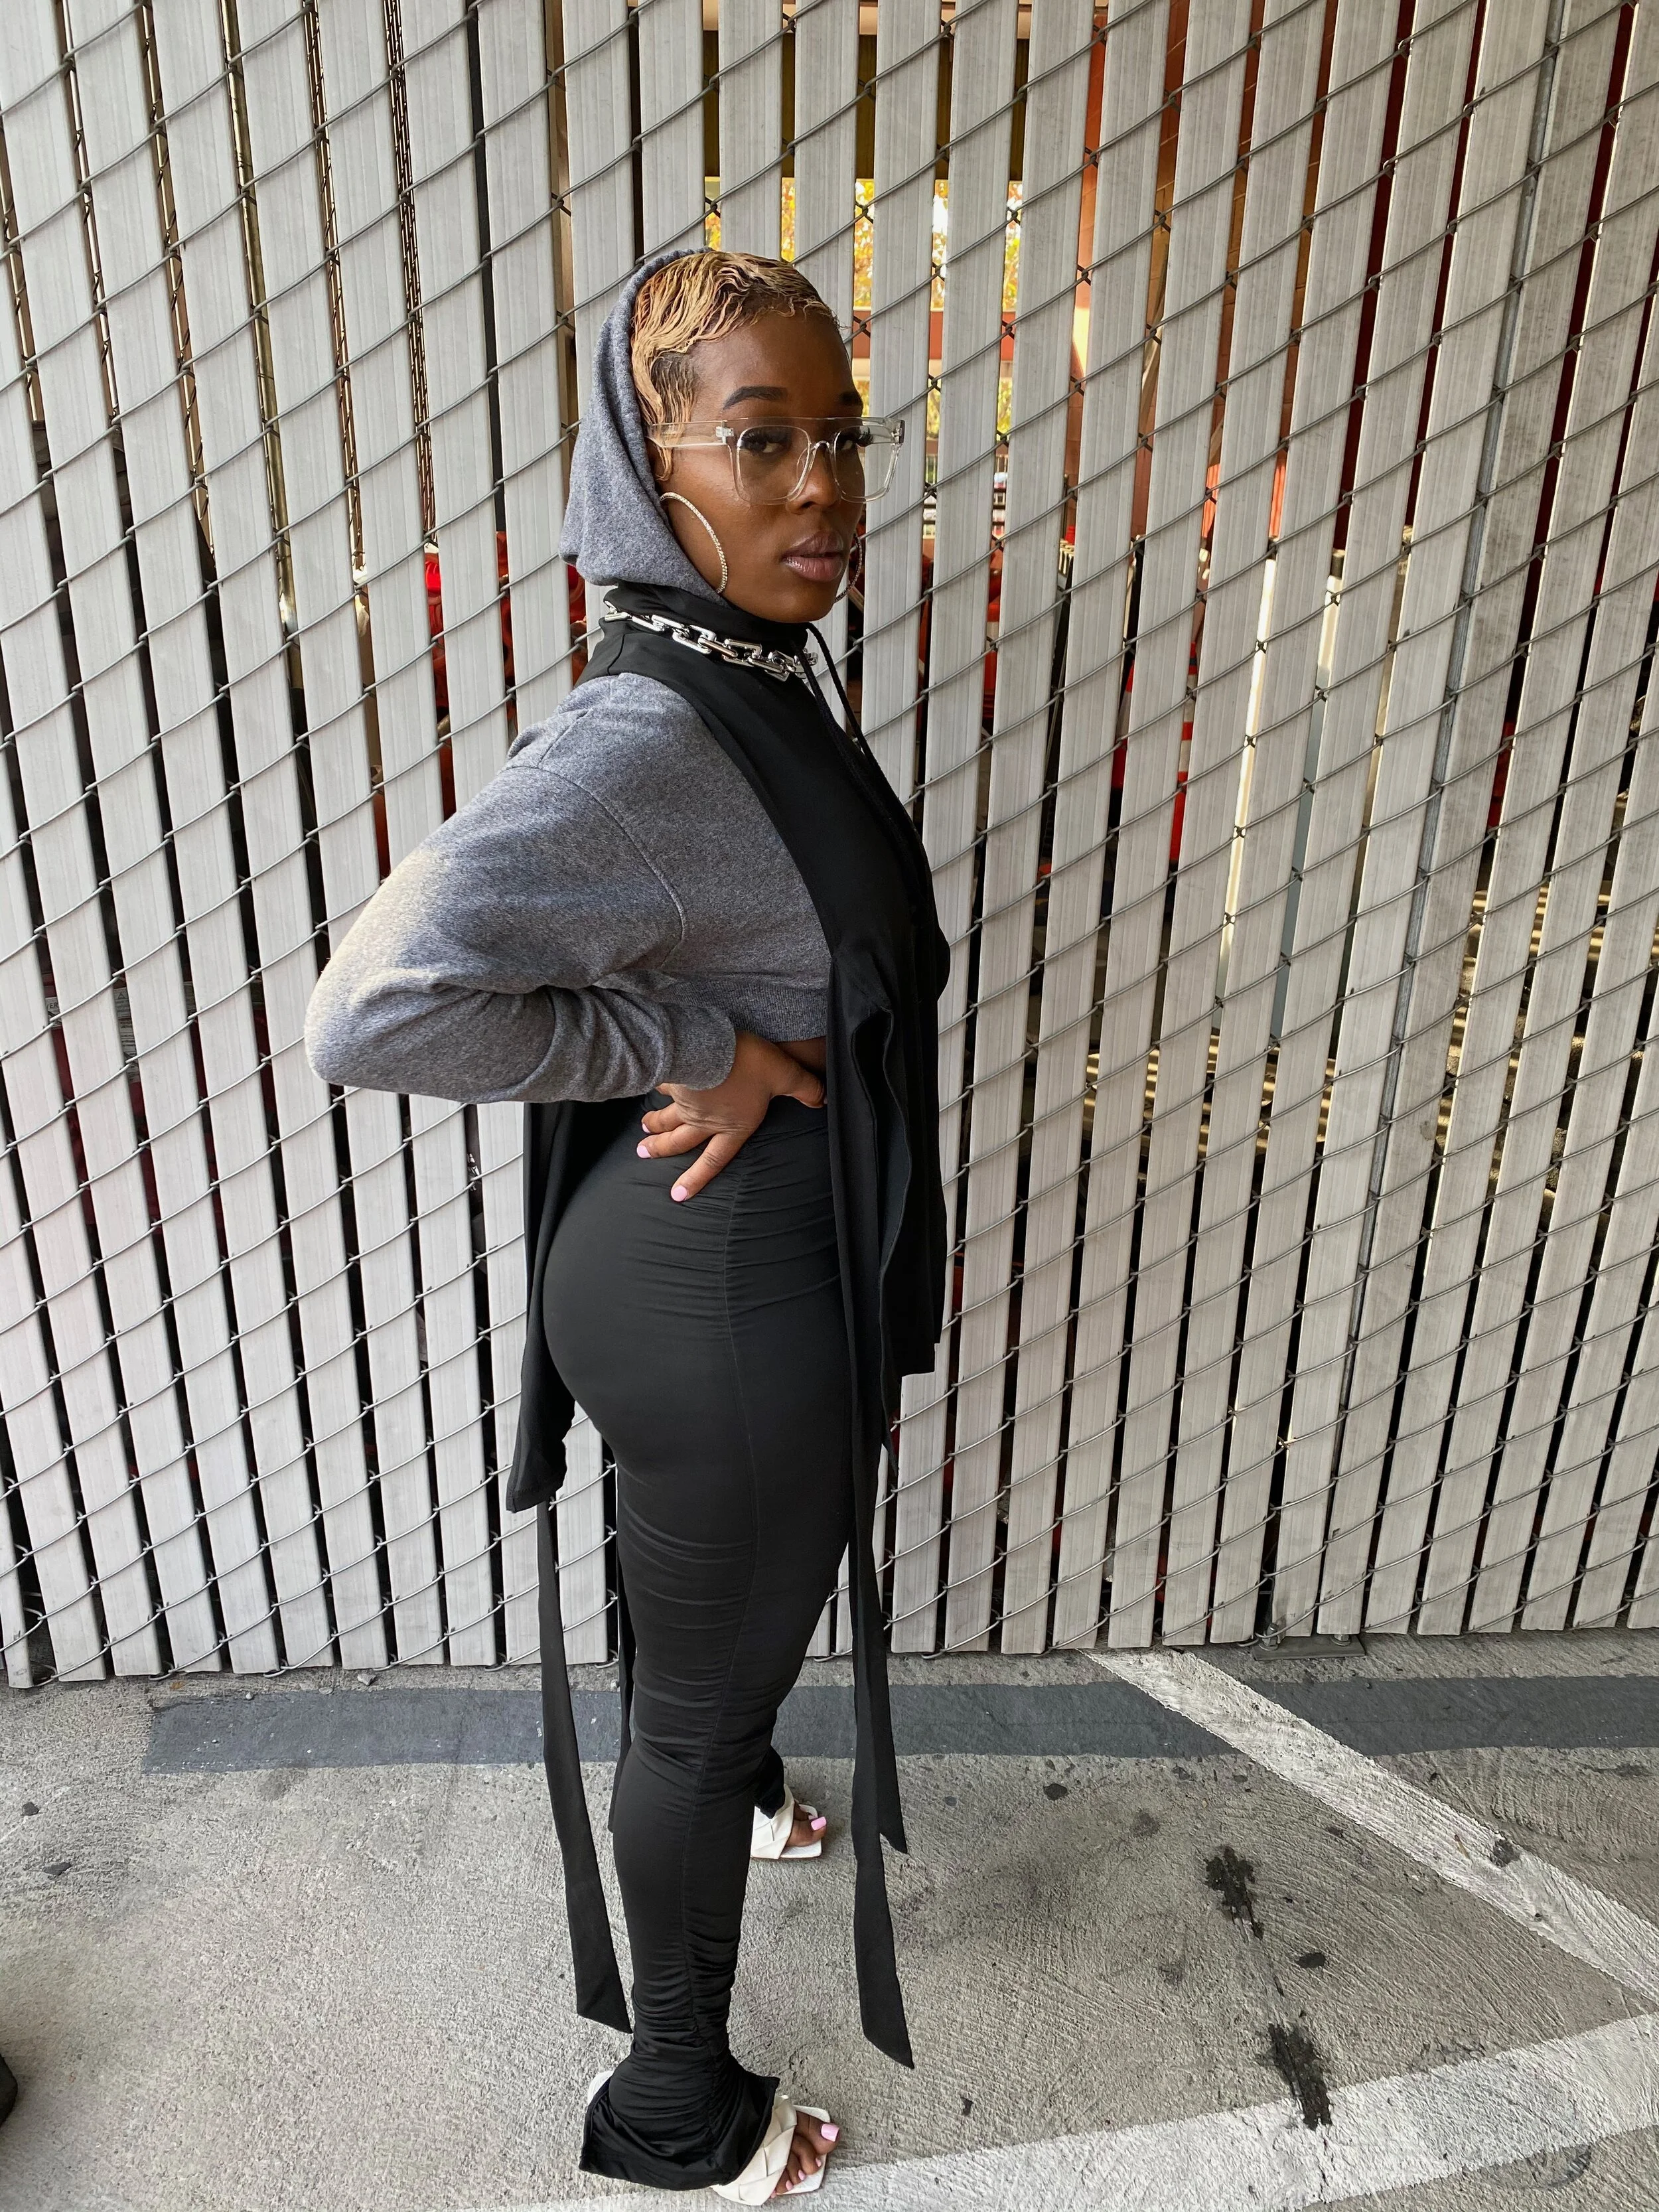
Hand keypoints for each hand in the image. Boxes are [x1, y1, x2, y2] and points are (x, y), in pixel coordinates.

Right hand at [638, 1031, 824, 1199]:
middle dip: (662, 1151)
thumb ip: (805, 1089)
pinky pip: (664, 1088)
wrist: (708, 1048)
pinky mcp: (673, 1080)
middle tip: (644, 1155)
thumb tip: (823, 1101)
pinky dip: (658, 1090)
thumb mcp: (785, 1076)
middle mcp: (704, 1120)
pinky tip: (653, 1088)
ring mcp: (685, 1102)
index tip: (678, 1195)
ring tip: (642, 1132)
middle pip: (680, 1141)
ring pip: (667, 1118)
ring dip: (654, 1126)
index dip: (697, 1179)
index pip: (714, 1160)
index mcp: (731, 1127)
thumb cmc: (746, 1066)